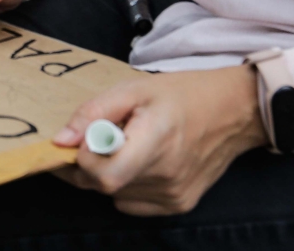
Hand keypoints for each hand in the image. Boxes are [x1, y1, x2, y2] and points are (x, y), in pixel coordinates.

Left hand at [53, 65, 268, 215]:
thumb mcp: (133, 89)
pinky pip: (131, 203)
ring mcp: (174, 195)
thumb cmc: (180, 94)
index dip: (82, 159)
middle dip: (88, 163)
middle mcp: (166, 175)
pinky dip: (125, 184)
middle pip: (103, 185)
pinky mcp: (178, 205)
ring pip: (114, 194)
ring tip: (129, 144)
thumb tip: (60, 141)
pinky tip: (142, 161)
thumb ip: (93, 113)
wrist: (233, 111)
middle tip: (98, 136)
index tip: (81, 138)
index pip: (103, 174)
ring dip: (108, 172)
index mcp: (155, 140)